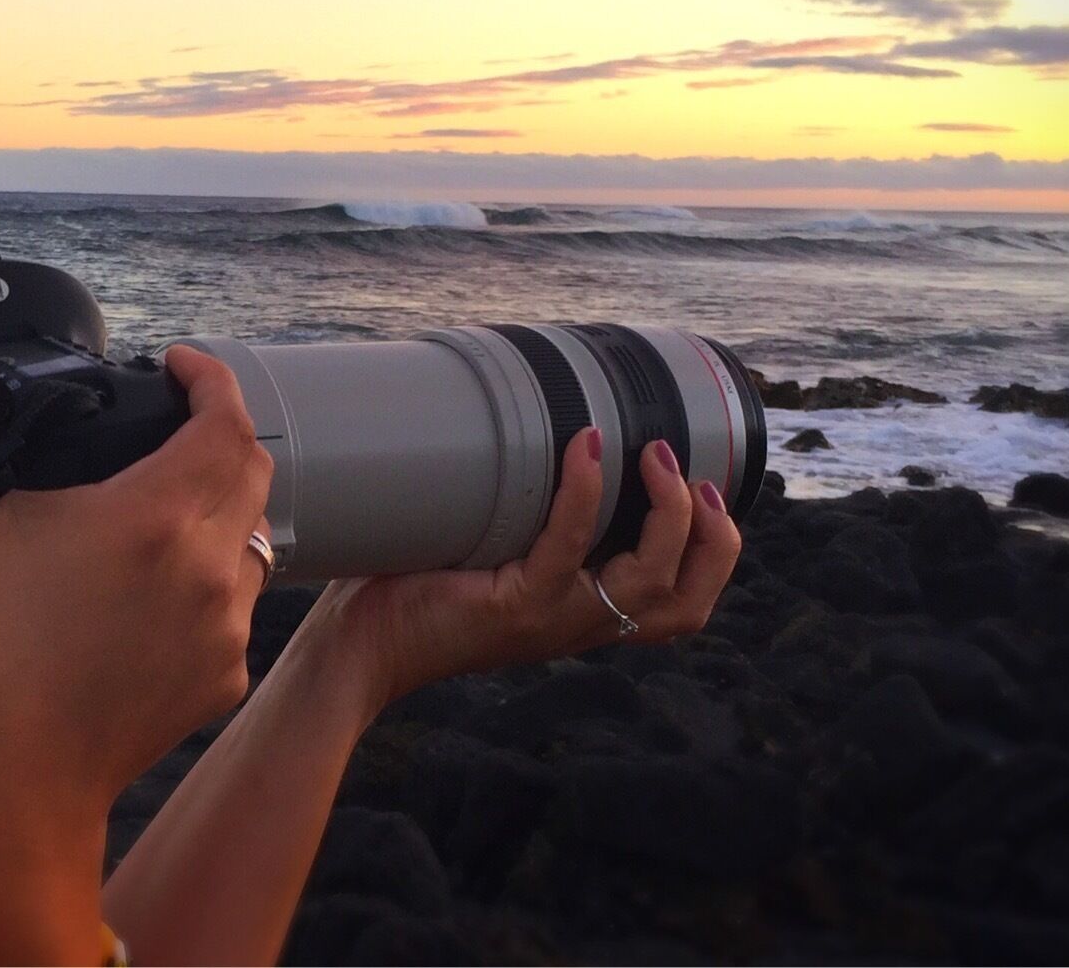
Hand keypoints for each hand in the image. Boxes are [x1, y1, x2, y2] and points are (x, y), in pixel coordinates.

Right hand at [0, 344, 272, 963]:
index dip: (213, 380)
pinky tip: (156, 590)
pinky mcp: (224, 677)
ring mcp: (226, 628)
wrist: (13, 777)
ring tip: (163, 509)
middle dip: (221, 436)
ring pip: (251, 541)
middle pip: (253, 472)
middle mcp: (209, 566)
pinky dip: (210, 583)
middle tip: (175, 425)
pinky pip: (237, 608)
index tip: (182, 366)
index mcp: (156, 515)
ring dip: (220, 511)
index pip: (227, 420)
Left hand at [303, 428, 742, 709]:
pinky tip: (586, 446)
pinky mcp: (514, 606)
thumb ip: (514, 509)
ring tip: (655, 454)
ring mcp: (551, 619)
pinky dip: (585, 493)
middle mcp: (578, 626)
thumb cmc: (409, 588)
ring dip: (667, 512)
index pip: (679, 608)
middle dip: (713, 539)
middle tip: (698, 477)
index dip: (713, 556)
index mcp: (581, 616)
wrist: (355, 648)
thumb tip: (517, 421)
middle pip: (686, 604)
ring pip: (650, 580)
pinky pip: (567, 547)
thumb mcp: (485, 550)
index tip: (708, 492)